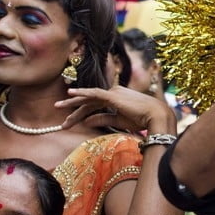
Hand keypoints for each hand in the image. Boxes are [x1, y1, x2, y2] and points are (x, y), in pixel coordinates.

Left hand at [56, 85, 176, 134]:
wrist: (156, 116)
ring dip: (72, 103)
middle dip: (73, 109)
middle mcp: (113, 93)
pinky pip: (94, 94)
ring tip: (58, 107)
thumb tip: (85, 121)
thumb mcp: (119, 122)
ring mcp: (112, 93)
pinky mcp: (112, 96)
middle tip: (58, 112)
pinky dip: (82, 93)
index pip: (94, 106)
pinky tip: (71, 94)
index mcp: (116, 98)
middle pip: (89, 102)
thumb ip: (102, 120)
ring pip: (88, 98)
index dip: (81, 113)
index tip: (70, 122)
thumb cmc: (143, 120)